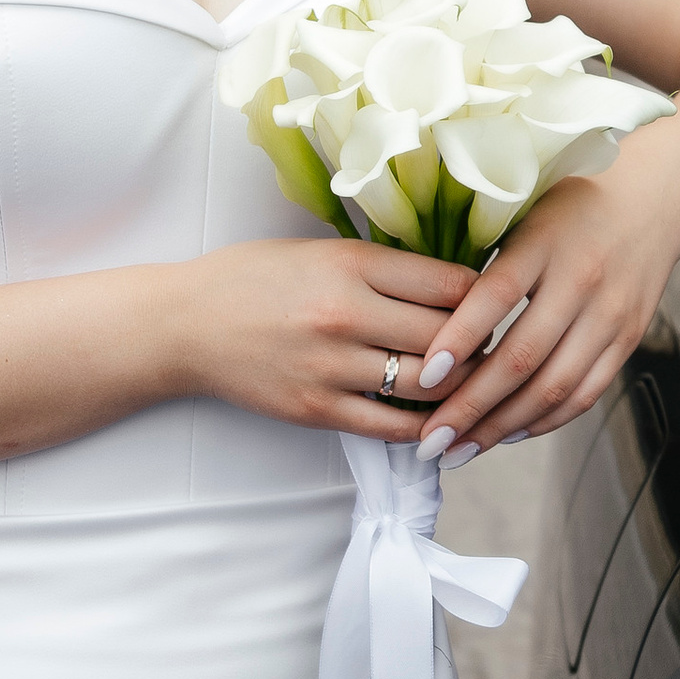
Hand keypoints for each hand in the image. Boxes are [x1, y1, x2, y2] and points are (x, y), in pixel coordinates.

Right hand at [169, 238, 475, 436]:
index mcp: (352, 264)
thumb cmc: (255, 278)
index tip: (495, 304)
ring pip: (427, 385)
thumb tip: (457, 284)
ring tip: (467, 382)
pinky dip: (424, 427)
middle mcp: (345, 313)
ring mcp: (330, 366)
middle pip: (448, 337)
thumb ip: (384, 267)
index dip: (486, 298)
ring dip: (457, 387)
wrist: (184, 324)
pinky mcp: (316, 409)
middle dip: (479, 345)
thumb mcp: (322, 251)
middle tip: (491, 347)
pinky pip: (391, 426)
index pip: (451, 283)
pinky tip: (437, 421)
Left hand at [401, 161, 679, 458]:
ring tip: (461, 450)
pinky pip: (585, 393)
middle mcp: (581, 280)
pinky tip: (509, 434)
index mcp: (544, 242)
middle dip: (472, 406)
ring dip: (503, 426)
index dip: (459, 339)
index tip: (424, 378)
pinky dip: (545, 421)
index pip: (497, 296)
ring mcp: (610, 314)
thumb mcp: (521, 213)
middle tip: (431, 439)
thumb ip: (481, 259)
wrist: (651, 203)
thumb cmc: (566, 208)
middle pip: (523, 357)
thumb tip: (418, 317)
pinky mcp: (628, 340)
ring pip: (554, 386)